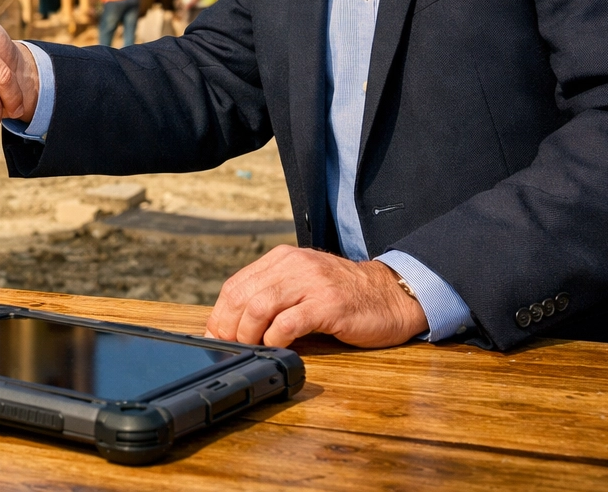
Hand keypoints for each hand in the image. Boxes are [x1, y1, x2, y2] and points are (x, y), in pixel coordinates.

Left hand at [205, 245, 428, 347]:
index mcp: (282, 259)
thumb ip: (274, 296)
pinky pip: (289, 322)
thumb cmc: (345, 297)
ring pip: (260, 306)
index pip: (236, 284)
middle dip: (228, 326)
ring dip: (248, 333)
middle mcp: (294, 265)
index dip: (220, 314)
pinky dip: (275, 339)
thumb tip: (235, 324)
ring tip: (252, 348)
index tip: (215, 337)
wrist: (391, 295)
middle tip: (229, 347)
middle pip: (242, 295)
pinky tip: (277, 348)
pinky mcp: (328, 304)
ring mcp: (311, 283)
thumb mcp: (303, 285)